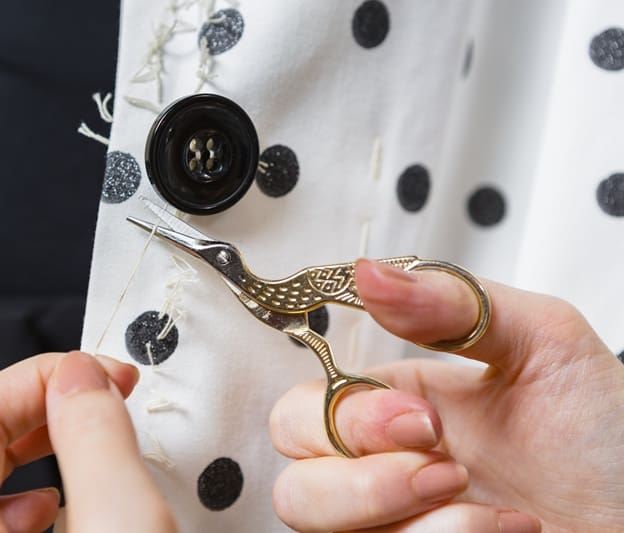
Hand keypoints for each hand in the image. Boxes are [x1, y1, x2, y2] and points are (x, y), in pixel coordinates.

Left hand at [0, 351, 175, 532]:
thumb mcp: (122, 525)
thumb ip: (97, 441)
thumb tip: (81, 375)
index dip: (41, 376)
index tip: (100, 371)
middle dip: (36, 408)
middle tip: (96, 393)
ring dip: (26, 451)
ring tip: (76, 441)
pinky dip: (20, 503)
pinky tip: (55, 510)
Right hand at [270, 259, 623, 531]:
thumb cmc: (609, 436)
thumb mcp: (544, 342)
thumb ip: (454, 303)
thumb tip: (367, 273)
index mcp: (396, 407)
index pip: (302, 412)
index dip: (344, 418)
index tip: (422, 418)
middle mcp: (387, 470)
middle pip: (293, 484)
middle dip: (357, 478)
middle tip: (441, 463)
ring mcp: (400, 525)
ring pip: (318, 531)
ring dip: (394, 514)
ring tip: (472, 496)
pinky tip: (506, 529)